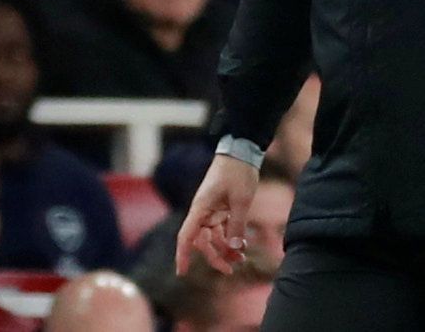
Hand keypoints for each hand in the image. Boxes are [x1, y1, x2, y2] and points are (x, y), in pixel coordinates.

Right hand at [175, 155, 259, 274]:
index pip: (186, 236)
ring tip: (241, 259)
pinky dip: (231, 237)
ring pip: (214, 237)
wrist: (242, 152)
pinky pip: (223, 228)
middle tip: (230, 270)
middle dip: (215, 257)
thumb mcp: (241, 200)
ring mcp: (212, 210)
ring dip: (226, 248)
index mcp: (201, 208)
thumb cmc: (238, 172)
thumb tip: (233, 247)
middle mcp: (203, 212)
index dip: (182, 255)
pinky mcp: (221, 208)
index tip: (182, 272)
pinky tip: (242, 246)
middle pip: (203, 241)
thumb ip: (237, 224)